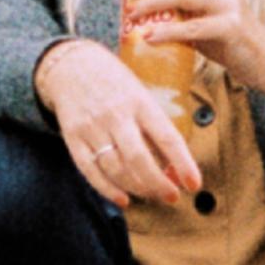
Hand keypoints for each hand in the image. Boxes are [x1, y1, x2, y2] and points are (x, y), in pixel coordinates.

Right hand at [34, 39, 201, 208]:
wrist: (70, 65)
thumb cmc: (114, 82)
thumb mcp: (140, 94)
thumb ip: (155, 127)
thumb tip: (174, 167)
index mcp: (140, 101)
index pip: (167, 137)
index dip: (183, 163)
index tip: (194, 184)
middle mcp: (116, 115)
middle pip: (139, 159)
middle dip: (158, 184)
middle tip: (171, 197)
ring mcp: (92, 127)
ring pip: (116, 169)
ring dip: (137, 188)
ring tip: (151, 194)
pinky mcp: (73, 138)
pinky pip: (90, 171)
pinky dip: (108, 190)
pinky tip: (123, 200)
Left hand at [118, 0, 264, 104]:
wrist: (262, 60)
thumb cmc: (226, 37)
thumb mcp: (204, 14)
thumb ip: (182, 4)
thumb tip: (141, 3)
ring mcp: (229, 4)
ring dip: (152, 3)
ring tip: (131, 14)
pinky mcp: (230, 27)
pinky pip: (192, 27)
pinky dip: (167, 32)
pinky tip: (149, 37)